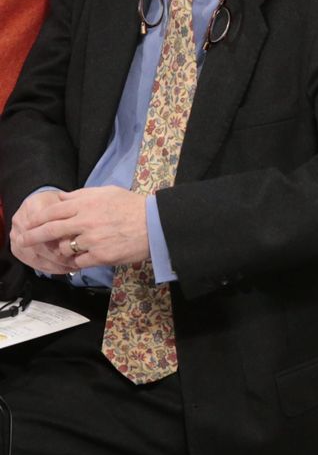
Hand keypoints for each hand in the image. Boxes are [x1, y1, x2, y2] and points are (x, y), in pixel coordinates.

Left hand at [14, 186, 150, 269]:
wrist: (156, 224)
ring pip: (63, 248)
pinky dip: (78, 261)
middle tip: (24, 241)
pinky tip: (83, 258)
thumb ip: (81, 195)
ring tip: (71, 249)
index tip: (28, 224)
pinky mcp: (100, 256)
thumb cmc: (132, 206)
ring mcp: (92, 240)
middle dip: (33, 236)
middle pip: (50, 230)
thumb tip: (60, 199)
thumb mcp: (107, 192)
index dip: (36, 219)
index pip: (51, 211)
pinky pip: (78, 262)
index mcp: (85, 203)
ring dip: (63, 249)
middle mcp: (85, 221)